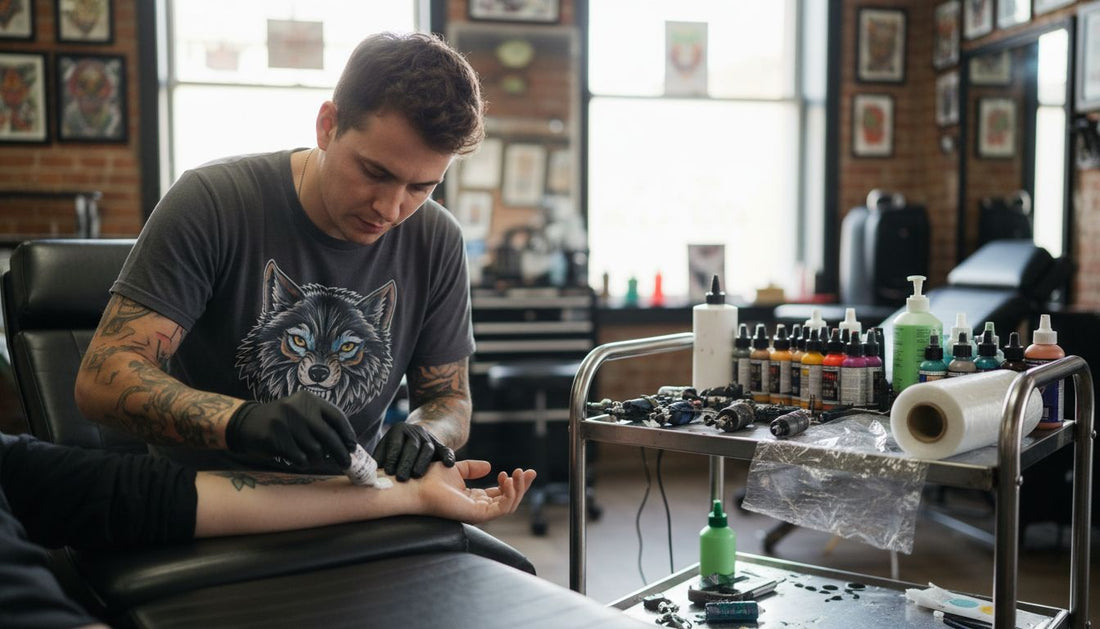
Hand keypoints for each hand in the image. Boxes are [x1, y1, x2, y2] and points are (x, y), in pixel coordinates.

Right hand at [226, 391, 356, 467]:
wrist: (248, 422)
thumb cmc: (284, 421)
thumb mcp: (303, 412)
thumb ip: (322, 424)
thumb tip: (347, 446)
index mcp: (309, 399)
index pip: (336, 416)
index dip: (347, 434)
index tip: (352, 447)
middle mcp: (298, 408)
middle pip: (328, 436)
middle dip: (340, 453)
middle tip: (346, 464)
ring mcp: (285, 422)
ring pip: (315, 450)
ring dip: (317, 459)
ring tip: (312, 458)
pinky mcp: (274, 437)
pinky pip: (299, 458)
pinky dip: (303, 462)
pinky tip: (298, 459)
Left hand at [373, 422, 454, 480]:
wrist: (415, 436)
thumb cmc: (395, 449)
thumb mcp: (385, 448)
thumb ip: (379, 459)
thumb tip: (371, 475)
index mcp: (399, 430)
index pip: (395, 444)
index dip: (392, 458)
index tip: (388, 472)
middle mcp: (415, 431)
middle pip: (412, 446)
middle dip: (406, 462)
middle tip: (401, 478)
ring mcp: (429, 437)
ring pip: (427, 448)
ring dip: (422, 462)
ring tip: (416, 476)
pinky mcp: (439, 445)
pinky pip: (445, 449)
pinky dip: (448, 456)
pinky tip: (448, 465)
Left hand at [417, 460, 536, 523]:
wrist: (418, 484)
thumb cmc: (430, 478)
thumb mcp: (457, 469)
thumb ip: (472, 469)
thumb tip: (490, 466)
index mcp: (474, 498)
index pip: (501, 494)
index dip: (514, 482)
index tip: (522, 469)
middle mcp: (478, 507)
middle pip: (509, 500)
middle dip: (523, 486)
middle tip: (530, 471)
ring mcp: (478, 513)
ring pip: (509, 505)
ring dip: (519, 488)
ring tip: (518, 473)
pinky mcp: (477, 515)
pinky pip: (502, 509)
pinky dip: (510, 494)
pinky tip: (509, 479)